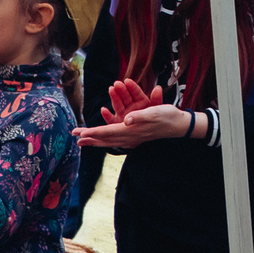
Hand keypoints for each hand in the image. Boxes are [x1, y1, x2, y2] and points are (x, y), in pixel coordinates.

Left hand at [73, 81, 192, 148]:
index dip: (93, 133)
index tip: (80, 134)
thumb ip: (139, 116)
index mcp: (131, 130)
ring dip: (96, 139)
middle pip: (105, 139)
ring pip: (110, 140)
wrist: (179, 125)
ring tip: (83, 139)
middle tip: (74, 137)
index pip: (108, 132)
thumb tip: (127, 119)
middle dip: (90, 138)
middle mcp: (130, 136)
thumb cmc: (167, 116)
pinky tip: (103, 138)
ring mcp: (133, 138)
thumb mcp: (154, 112)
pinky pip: (116, 139)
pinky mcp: (136, 136)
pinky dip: (106, 138)